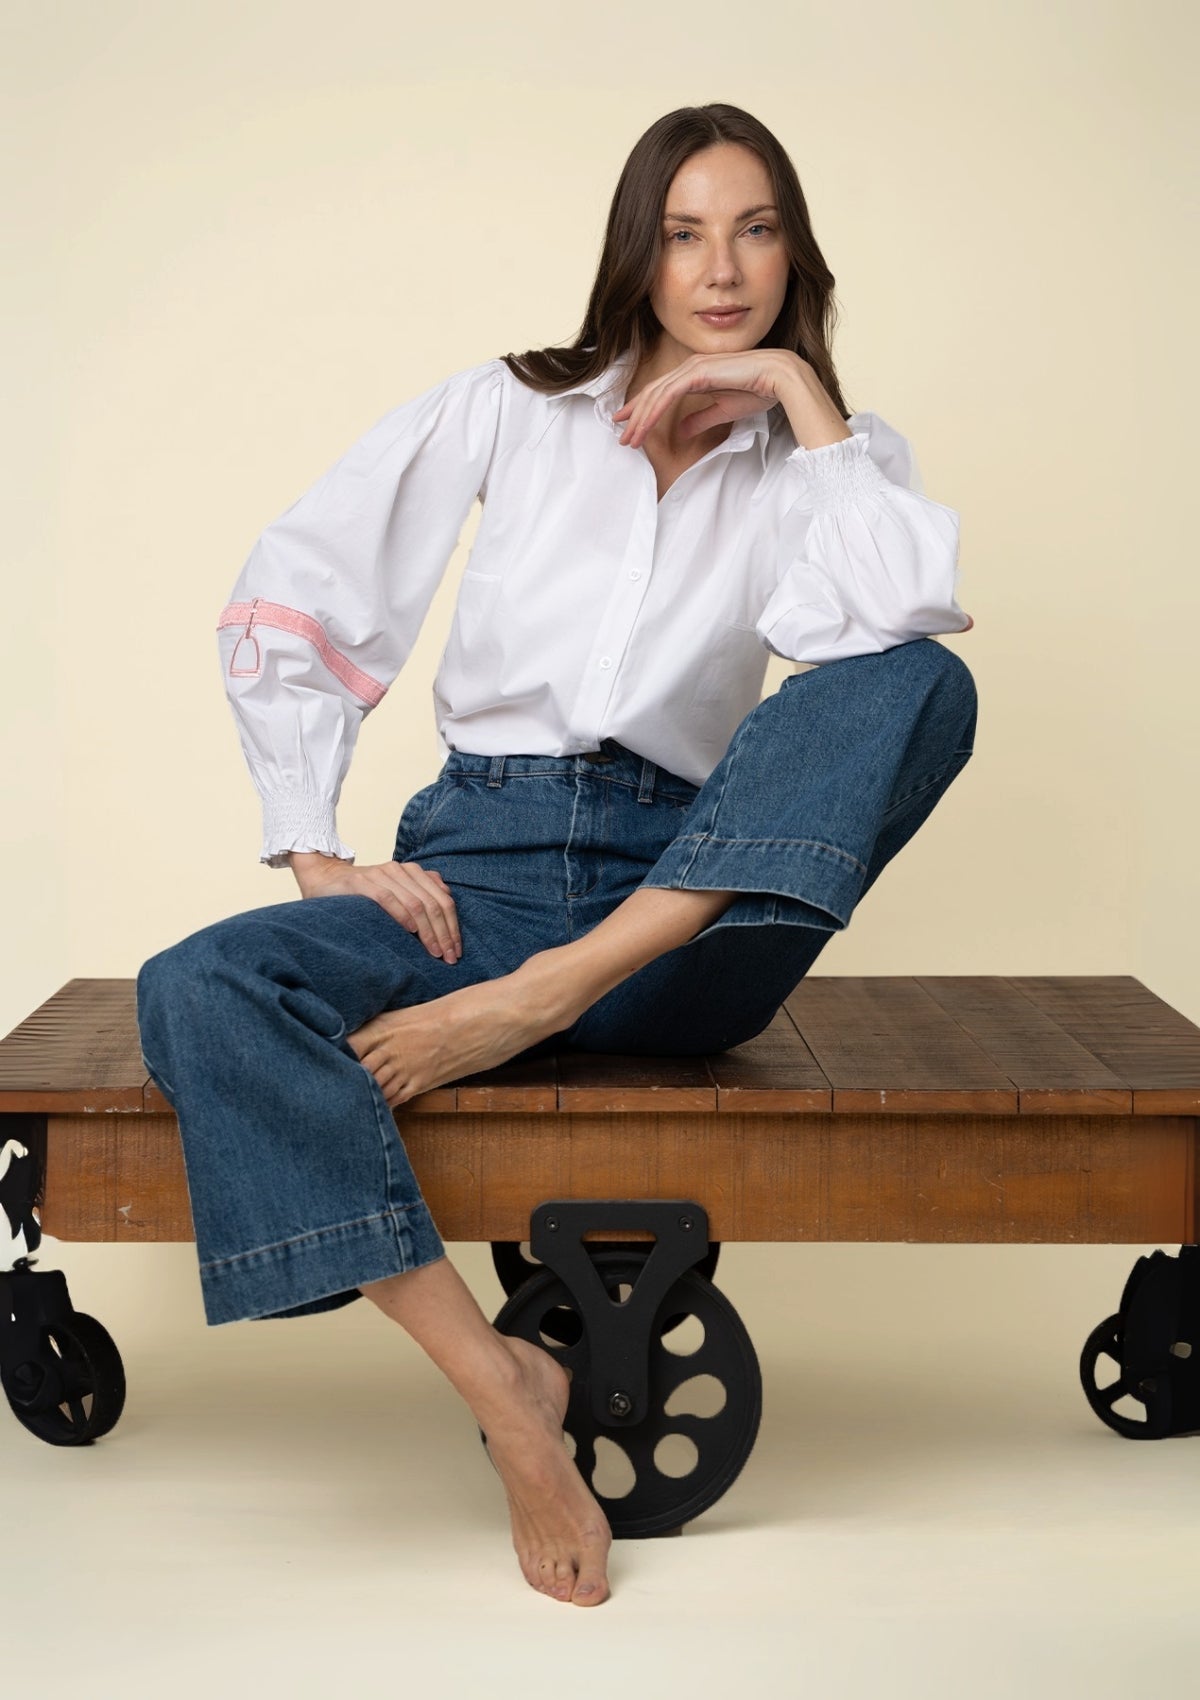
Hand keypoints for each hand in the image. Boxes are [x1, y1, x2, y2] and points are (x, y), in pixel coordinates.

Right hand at [290, 854, 460, 963]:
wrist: (324, 878)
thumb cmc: (362, 893)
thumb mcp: (396, 891)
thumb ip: (420, 892)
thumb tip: (447, 899)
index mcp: (412, 872)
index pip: (443, 900)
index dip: (453, 926)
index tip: (456, 951)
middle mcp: (400, 871)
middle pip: (433, 904)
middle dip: (444, 933)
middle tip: (448, 957)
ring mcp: (381, 875)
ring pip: (415, 903)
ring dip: (428, 931)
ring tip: (433, 952)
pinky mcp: (361, 882)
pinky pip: (387, 898)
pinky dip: (401, 915)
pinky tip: (410, 931)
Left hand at [612, 349, 801, 445]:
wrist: (779, 378)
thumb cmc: (758, 390)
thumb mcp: (722, 411)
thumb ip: (700, 420)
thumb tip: (681, 431)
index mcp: (695, 374)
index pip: (661, 392)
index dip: (643, 409)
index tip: (629, 426)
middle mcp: (689, 368)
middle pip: (653, 393)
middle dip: (635, 416)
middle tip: (622, 437)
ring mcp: (692, 368)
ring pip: (656, 395)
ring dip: (640, 419)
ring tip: (630, 439)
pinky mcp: (697, 373)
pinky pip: (668, 394)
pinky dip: (654, 412)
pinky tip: (644, 427)